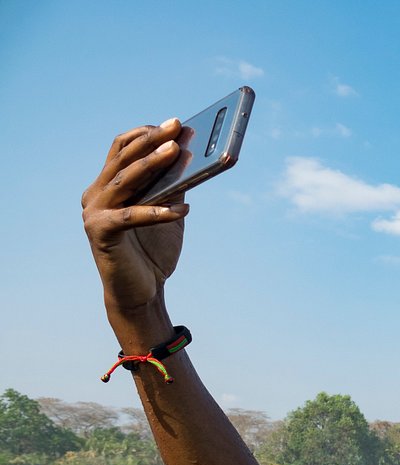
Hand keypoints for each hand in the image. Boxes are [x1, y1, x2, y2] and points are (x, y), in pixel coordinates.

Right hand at [82, 120, 190, 311]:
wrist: (142, 293)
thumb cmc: (154, 251)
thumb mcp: (167, 212)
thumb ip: (173, 188)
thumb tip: (192, 158)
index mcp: (108, 185)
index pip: (121, 149)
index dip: (145, 134)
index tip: (172, 123)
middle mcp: (96, 194)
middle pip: (123, 159)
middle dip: (151, 140)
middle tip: (175, 126)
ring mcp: (95, 212)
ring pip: (126, 181)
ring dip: (152, 164)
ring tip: (176, 152)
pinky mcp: (101, 233)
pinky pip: (132, 216)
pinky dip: (158, 211)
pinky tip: (183, 209)